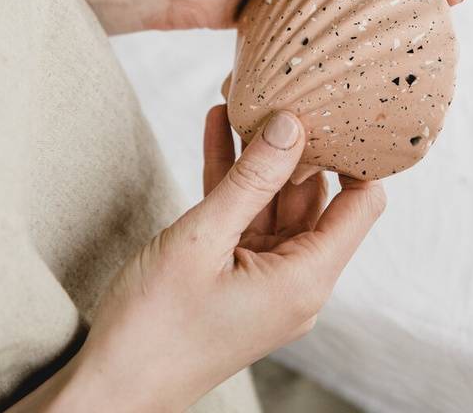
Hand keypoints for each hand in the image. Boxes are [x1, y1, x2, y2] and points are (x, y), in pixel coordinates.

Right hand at [20, 107, 383, 412]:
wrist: (109, 392)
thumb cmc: (153, 326)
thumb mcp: (203, 237)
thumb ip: (251, 179)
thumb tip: (292, 123)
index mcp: (305, 278)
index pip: (362, 203)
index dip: (357, 156)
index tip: (342, 109)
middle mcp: (298, 280)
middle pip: (317, 197)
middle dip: (299, 144)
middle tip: (284, 89)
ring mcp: (268, 279)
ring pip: (276, 201)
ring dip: (259, 155)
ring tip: (245, 98)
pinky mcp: (239, 276)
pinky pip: (247, 217)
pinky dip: (234, 179)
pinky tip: (218, 128)